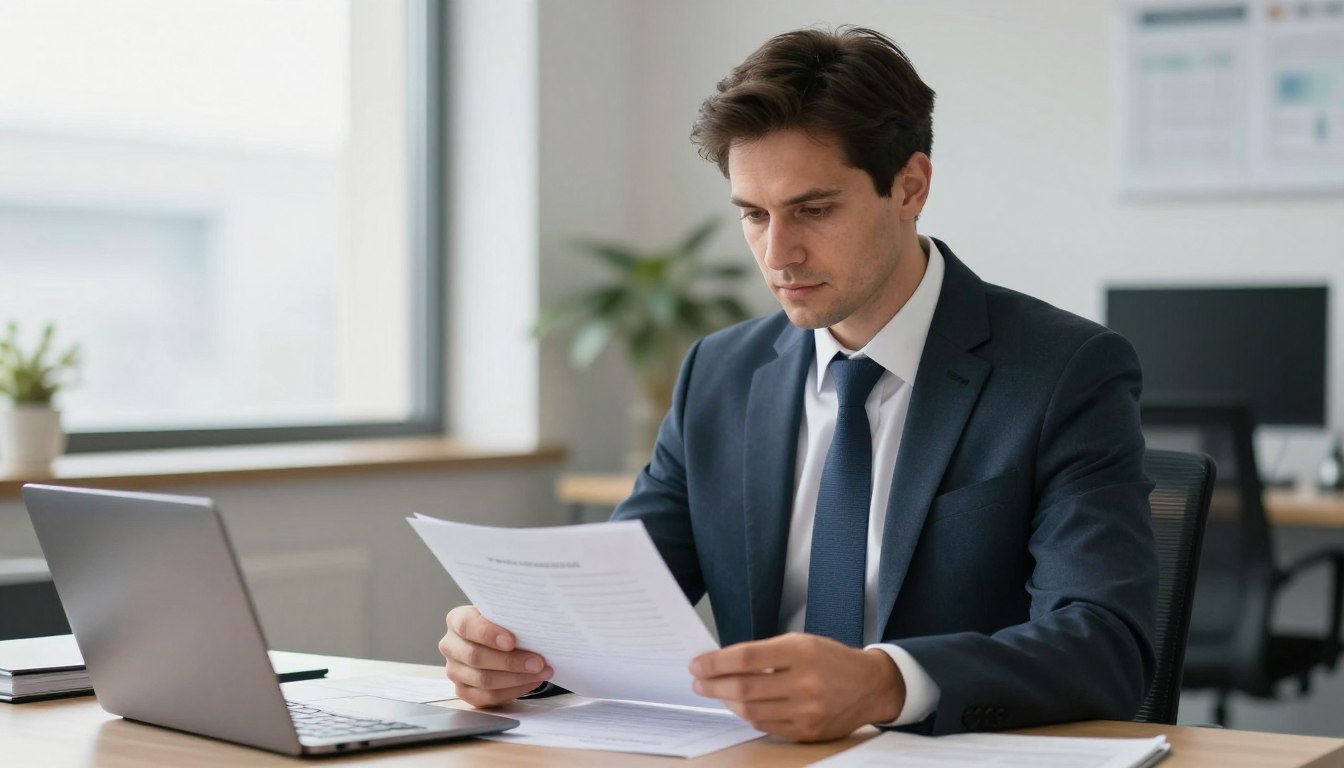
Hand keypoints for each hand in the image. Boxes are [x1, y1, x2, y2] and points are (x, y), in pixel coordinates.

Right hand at [439, 605, 552, 706]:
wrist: (498, 641)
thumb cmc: (503, 625)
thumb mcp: (505, 614)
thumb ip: (512, 616)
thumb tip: (534, 624)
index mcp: (457, 620)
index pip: (466, 625)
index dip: (488, 634)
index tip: (511, 641)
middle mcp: (450, 646)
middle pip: (475, 657)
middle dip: (510, 661)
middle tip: (538, 662)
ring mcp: (455, 671)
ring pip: (483, 680)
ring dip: (516, 678)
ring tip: (540, 672)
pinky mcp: (464, 691)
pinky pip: (488, 697)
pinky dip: (513, 690)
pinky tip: (531, 682)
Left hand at [689, 632, 904, 741]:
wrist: (871, 686)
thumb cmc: (831, 659)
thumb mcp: (802, 642)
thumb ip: (765, 653)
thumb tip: (722, 663)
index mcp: (801, 652)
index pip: (746, 658)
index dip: (716, 662)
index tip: (697, 664)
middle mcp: (805, 682)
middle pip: (744, 688)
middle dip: (713, 685)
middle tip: (698, 681)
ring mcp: (807, 711)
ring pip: (751, 710)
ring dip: (726, 701)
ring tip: (716, 692)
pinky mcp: (808, 732)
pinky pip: (766, 726)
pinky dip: (747, 716)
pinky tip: (739, 706)